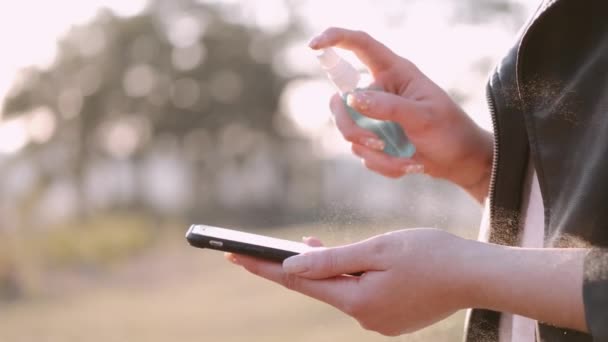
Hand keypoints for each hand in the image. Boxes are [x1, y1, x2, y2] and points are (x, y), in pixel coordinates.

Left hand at [227, 229, 475, 335]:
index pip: (298, 283)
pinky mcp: (392, 317)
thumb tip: (290, 267)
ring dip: (322, 270)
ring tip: (308, 246)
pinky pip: (357, 295)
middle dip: (290, 268)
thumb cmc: (431, 254)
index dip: (265, 268)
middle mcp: (364, 318)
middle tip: (257, 251)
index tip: (235, 256)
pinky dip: (345, 277)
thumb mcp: (377, 250)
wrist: (477, 275)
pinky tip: (345, 263)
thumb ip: (331, 260)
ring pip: (338, 290)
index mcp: (357, 301)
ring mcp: (379, 321)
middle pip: (316, 288)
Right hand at [310, 28, 492, 201]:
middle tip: (376, 143)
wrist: (459, 161)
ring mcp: (374, 116)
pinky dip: (382, 165)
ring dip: (375, 153)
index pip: (360, 45)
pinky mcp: (374, 138)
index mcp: (394, 72)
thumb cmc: (449, 131)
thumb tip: (352, 98)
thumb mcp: (423, 117)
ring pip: (348, 132)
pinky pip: (361, 153)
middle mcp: (379, 91)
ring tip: (407, 160)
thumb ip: (389, 107)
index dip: (335, 39)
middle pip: (341, 101)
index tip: (313, 45)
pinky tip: (407, 165)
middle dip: (352, 128)